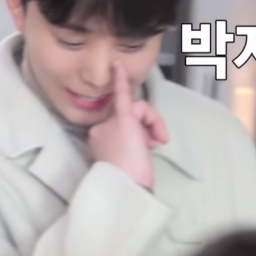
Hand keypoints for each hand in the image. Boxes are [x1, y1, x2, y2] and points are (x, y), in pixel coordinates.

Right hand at [88, 61, 168, 189]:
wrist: (125, 189)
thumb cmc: (129, 183)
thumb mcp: (129, 161)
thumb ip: (131, 144)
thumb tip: (145, 138)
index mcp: (100, 140)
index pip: (120, 125)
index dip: (135, 131)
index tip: (138, 141)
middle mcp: (101, 128)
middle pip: (130, 115)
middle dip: (146, 127)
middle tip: (154, 144)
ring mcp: (110, 123)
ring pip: (137, 108)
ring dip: (152, 121)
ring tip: (155, 142)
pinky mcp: (123, 119)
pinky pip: (123, 94)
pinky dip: (121, 79)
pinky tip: (118, 65)